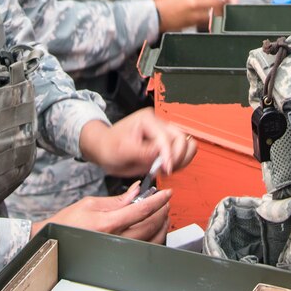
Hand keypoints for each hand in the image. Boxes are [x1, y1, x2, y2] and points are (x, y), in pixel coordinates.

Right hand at [31, 182, 170, 242]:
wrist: (54, 240)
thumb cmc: (68, 222)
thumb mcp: (91, 203)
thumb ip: (117, 199)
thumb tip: (136, 190)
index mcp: (107, 223)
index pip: (141, 210)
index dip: (158, 200)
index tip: (167, 193)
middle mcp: (115, 239)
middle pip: (150, 224)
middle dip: (162, 210)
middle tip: (165, 200)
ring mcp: (118, 249)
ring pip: (151, 239)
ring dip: (161, 224)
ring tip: (163, 212)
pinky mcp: (118, 255)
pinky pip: (144, 249)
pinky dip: (155, 238)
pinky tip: (155, 228)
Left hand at [78, 108, 196, 177]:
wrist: (104, 147)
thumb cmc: (109, 146)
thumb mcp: (121, 150)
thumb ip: (143, 153)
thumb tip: (162, 157)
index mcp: (147, 120)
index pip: (166, 137)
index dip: (168, 155)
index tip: (166, 170)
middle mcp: (158, 123)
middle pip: (182, 138)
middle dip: (177, 157)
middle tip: (165, 170)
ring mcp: (163, 132)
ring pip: (186, 143)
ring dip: (181, 159)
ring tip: (165, 169)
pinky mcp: (165, 142)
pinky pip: (181, 151)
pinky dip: (179, 161)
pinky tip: (165, 168)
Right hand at [153, 0, 231, 32]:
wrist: (154, 15)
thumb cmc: (164, 2)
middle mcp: (193, 1)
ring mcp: (193, 13)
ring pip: (214, 11)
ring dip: (220, 9)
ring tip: (222, 8)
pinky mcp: (192, 23)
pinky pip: (207, 20)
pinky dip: (212, 17)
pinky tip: (212, 16)